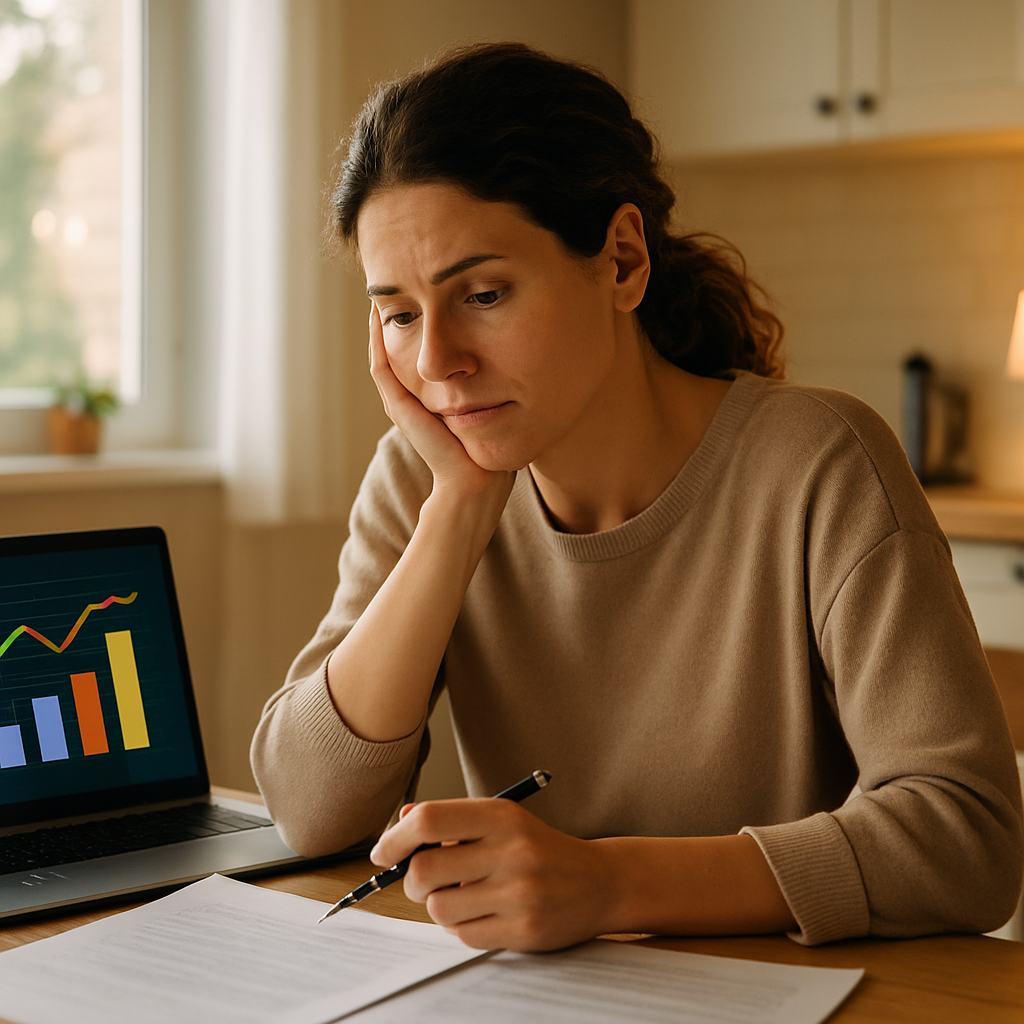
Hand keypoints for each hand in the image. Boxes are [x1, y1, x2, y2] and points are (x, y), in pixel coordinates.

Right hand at [368, 303, 513, 506]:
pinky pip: (381, 369)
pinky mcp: (401, 410)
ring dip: (379, 325)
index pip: (419, 353)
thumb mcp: (493, 405)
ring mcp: (403, 404)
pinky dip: (376, 343)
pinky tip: (376, 319)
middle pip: (397, 350)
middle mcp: (414, 398)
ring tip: (378, 294)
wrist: (478, 483)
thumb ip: (494, 384)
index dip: (418, 323)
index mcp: (433, 398)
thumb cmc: (492, 451)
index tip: (424, 294)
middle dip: (396, 317)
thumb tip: (521, 355)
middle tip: (392, 283)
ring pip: (383, 355)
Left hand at [370, 798, 615, 951]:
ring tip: (461, 896)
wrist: (598, 881)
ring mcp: (519, 893)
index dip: (395, 838)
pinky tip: (482, 913)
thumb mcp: (501, 820)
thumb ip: (451, 820)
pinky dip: (461, 926)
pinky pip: (463, 934)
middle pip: (424, 869)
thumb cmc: (538, 848)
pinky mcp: (524, 929)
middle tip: (424, 880)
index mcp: (502, 815)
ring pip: (439, 907)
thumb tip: (401, 823)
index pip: (430, 820)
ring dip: (438, 905)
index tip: (383, 852)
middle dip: (412, 880)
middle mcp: (511, 850)